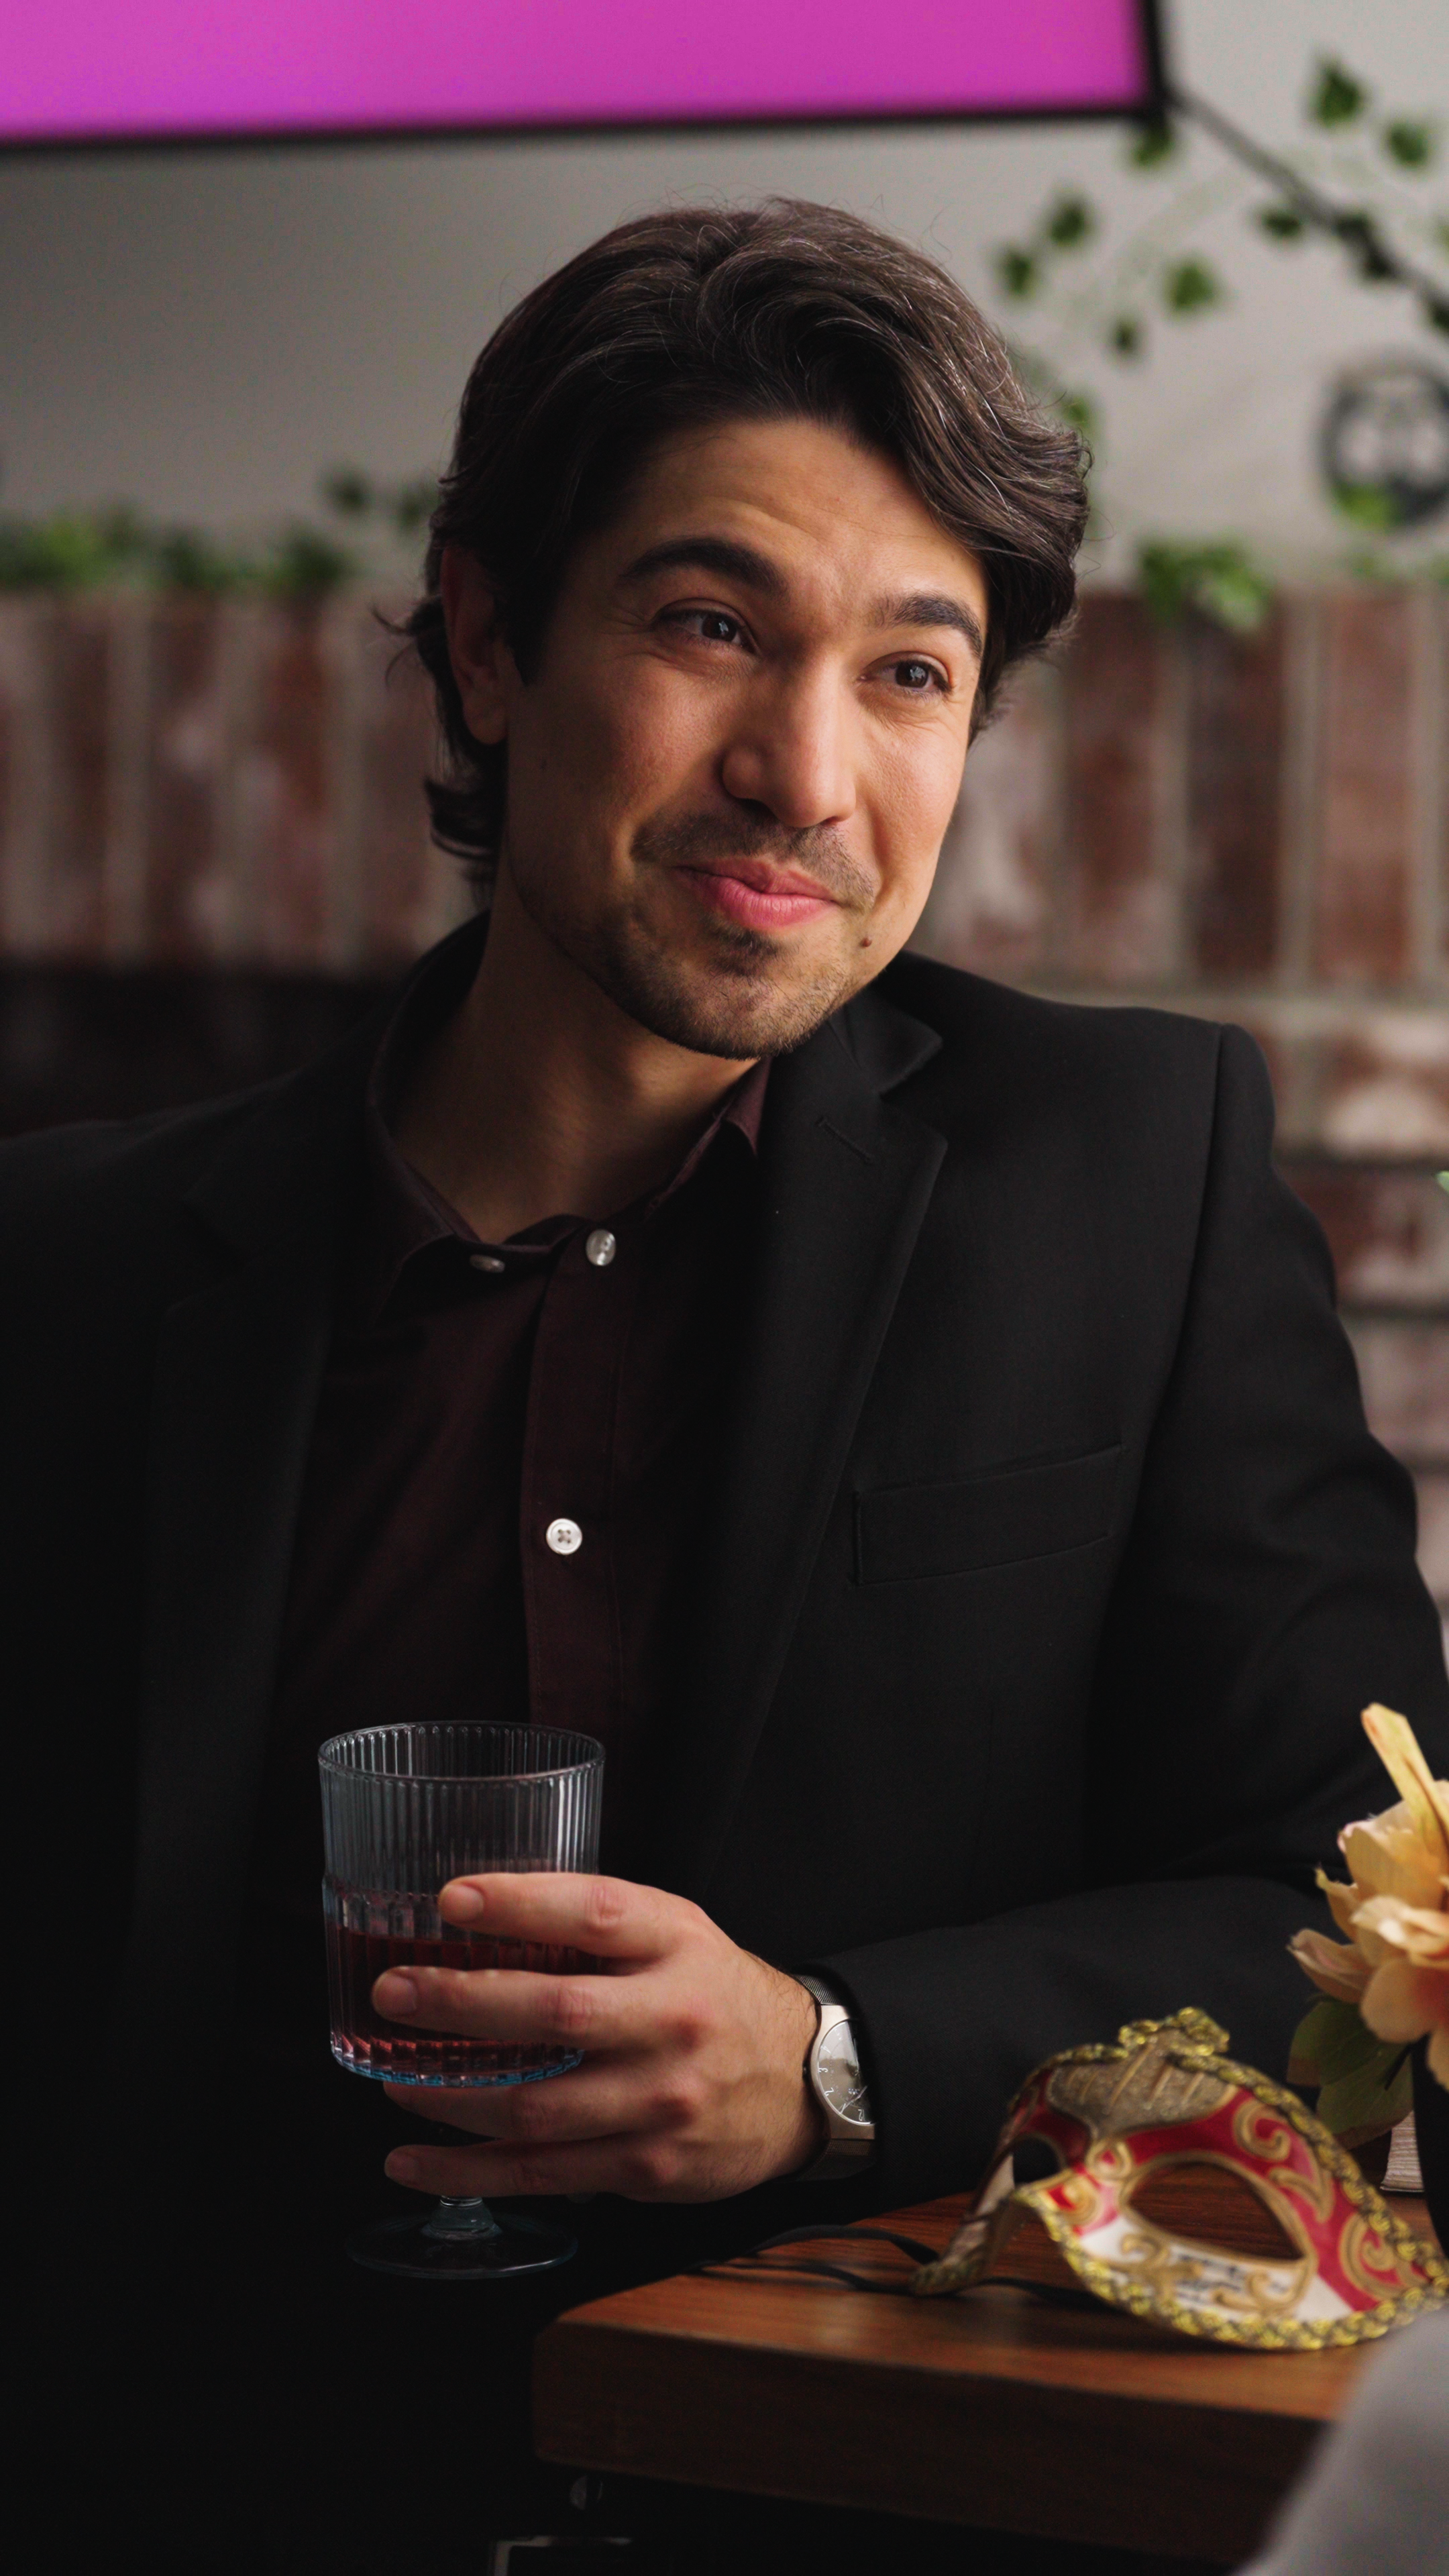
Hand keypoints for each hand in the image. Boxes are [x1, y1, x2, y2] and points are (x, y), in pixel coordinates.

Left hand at [374, 1874, 824, 2202]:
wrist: (800, 2083)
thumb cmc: (715, 1994)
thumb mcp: (677, 1932)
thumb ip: (597, 1922)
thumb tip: (481, 1912)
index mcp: (677, 1947)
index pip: (595, 1914)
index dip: (520, 1903)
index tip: (450, 1900)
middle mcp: (671, 2021)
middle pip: (556, 2013)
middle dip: (462, 2004)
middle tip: (394, 1992)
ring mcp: (659, 2101)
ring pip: (537, 2107)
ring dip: (449, 2097)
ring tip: (392, 2080)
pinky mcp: (644, 2166)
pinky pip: (542, 2174)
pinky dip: (468, 2172)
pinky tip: (413, 2162)